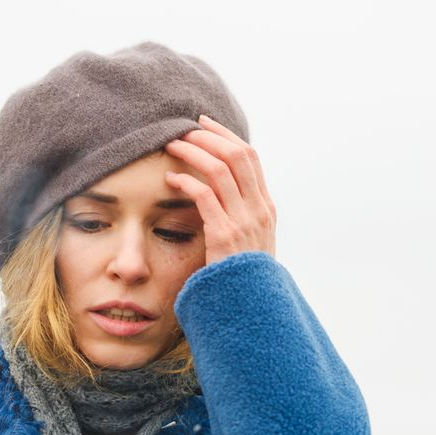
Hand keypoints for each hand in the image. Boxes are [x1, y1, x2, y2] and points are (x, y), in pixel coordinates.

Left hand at [164, 115, 275, 266]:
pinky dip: (186, 182)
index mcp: (266, 207)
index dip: (226, 136)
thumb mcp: (250, 245)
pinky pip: (205, 196)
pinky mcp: (225, 235)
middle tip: (184, 127)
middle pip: (238, 154)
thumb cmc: (243, 280)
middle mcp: (259, 209)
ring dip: (194, 152)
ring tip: (172, 145)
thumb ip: (241, 220)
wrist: (252, 309)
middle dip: (210, 135)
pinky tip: (170, 180)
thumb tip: (222, 200)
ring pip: (221, 169)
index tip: (204, 124)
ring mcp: (244, 221)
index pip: (250, 157)